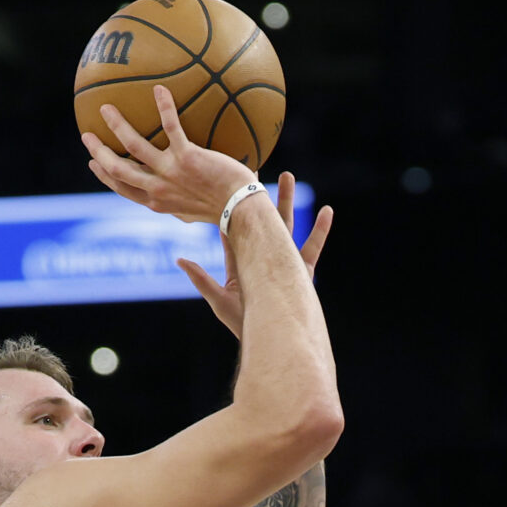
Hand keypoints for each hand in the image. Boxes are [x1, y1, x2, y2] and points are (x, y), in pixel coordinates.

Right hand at [81, 85, 262, 225]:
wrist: (240, 209)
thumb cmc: (224, 210)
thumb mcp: (194, 211)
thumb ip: (181, 201)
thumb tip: (181, 196)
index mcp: (157, 202)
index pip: (123, 189)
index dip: (105, 176)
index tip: (94, 164)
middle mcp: (158, 188)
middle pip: (117, 169)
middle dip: (98, 152)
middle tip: (87, 136)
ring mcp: (170, 172)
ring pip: (133, 145)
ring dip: (117, 125)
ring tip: (106, 107)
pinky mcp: (187, 157)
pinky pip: (171, 126)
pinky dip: (164, 106)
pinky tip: (159, 89)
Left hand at [176, 171, 332, 337]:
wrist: (270, 339)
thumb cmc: (243, 324)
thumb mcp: (219, 299)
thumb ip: (201, 279)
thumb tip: (180, 259)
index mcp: (243, 262)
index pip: (233, 227)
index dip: (228, 205)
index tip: (226, 182)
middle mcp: (263, 258)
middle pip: (260, 218)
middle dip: (258, 194)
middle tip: (256, 167)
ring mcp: (284, 263)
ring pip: (286, 225)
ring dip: (286, 201)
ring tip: (288, 176)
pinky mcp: (302, 272)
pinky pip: (313, 247)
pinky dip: (320, 230)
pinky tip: (327, 210)